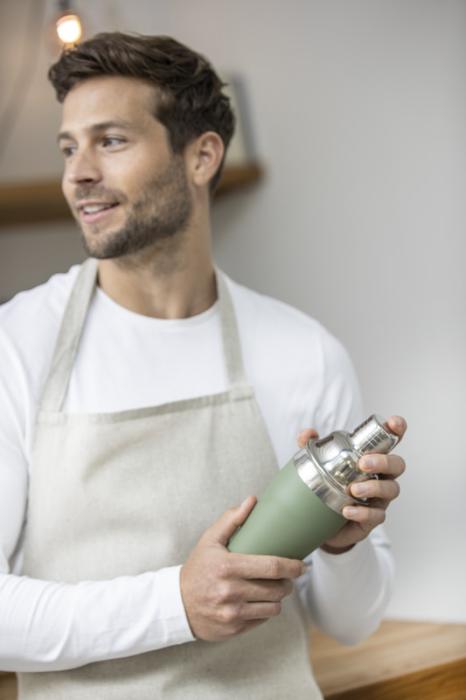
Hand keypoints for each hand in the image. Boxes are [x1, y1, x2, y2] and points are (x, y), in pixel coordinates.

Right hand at [180, 496, 304, 640]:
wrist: (177, 603)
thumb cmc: (198, 568)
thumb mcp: (210, 540)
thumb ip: (231, 519)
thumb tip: (252, 500)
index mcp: (227, 566)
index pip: (271, 567)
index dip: (292, 566)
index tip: (301, 564)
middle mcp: (230, 591)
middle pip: (276, 588)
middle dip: (288, 582)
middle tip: (288, 577)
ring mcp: (232, 612)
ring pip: (273, 607)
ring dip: (279, 598)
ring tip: (276, 589)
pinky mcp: (233, 628)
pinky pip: (262, 620)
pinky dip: (266, 611)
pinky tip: (261, 602)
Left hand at [297, 416, 406, 553]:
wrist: (320, 522)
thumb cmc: (326, 486)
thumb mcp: (315, 464)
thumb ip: (311, 446)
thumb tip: (307, 433)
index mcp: (370, 458)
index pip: (389, 441)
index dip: (396, 430)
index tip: (394, 424)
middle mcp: (380, 477)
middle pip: (397, 465)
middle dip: (384, 461)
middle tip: (363, 463)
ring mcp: (379, 498)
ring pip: (392, 490)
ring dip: (374, 487)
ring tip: (353, 489)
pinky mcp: (372, 519)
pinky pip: (377, 516)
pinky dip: (363, 513)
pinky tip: (348, 510)